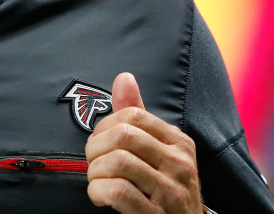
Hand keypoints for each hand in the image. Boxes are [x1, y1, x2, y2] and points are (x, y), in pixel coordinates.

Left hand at [85, 72, 202, 212]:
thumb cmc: (165, 190)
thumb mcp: (159, 152)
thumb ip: (138, 116)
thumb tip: (124, 77)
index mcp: (179, 142)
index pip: (133, 115)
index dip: (104, 127)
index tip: (99, 143)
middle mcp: (180, 163)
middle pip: (123, 136)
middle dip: (96, 149)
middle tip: (94, 163)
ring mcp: (171, 191)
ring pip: (118, 162)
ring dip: (95, 173)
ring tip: (97, 181)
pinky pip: (118, 191)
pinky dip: (98, 191)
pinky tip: (100, 197)